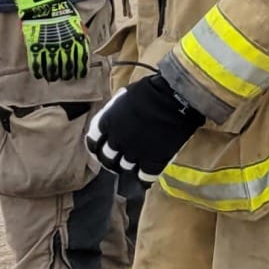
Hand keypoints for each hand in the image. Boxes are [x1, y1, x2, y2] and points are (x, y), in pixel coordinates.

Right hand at [14, 0, 89, 81]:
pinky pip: (36, 64)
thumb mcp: (77, 21)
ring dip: (53, 75)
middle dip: (67, 75)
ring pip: (52, 68)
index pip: (80, 61)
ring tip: (53, 78)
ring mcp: (48, 47)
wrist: (43, 3)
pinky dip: (38, 71)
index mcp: (76, 40)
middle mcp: (64, 46)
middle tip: (65, 78)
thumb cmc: (61, 10)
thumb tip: (85, 44)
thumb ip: (82, 34)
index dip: (80, 70)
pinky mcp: (35, 47)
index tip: (79, 75)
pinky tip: (40, 75)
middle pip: (67, 67)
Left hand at [87, 75, 205, 181]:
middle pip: (107, 158)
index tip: (102, 148)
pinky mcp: (152, 162)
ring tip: (137, 161)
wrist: (176, 97)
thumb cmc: (151, 91)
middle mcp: (115, 141)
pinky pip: (144, 177)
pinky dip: (144, 177)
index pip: (93, 142)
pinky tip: (147, 176)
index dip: (97, 147)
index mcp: (106, 123)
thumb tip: (114, 122)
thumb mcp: (124, 97)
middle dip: (111, 159)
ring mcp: (133, 153)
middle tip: (118, 159)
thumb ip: (114, 113)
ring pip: (125, 167)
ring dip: (129, 165)